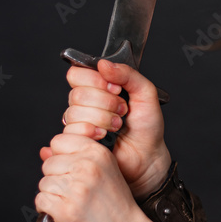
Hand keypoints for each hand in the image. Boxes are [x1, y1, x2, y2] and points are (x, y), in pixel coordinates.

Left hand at [36, 132, 168, 221]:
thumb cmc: (116, 204)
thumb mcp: (107, 169)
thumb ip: (81, 156)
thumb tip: (44, 152)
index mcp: (98, 153)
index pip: (59, 141)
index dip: (59, 155)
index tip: (67, 167)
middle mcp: (87, 167)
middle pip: (49, 164)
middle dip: (55, 177)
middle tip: (72, 190)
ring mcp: (76, 188)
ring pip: (43, 183)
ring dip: (51, 194)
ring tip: (70, 201)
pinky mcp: (66, 210)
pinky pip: (40, 200)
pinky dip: (46, 208)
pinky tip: (61, 211)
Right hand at [48, 59, 170, 198]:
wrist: (148, 157)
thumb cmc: (147, 127)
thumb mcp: (146, 93)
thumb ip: (128, 74)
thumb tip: (103, 63)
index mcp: (98, 88)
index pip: (78, 74)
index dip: (95, 80)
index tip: (116, 89)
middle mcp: (85, 104)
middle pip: (77, 94)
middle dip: (105, 103)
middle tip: (122, 110)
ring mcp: (79, 123)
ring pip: (74, 113)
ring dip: (102, 119)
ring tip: (117, 126)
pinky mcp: (76, 142)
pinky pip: (72, 131)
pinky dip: (93, 133)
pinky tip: (105, 137)